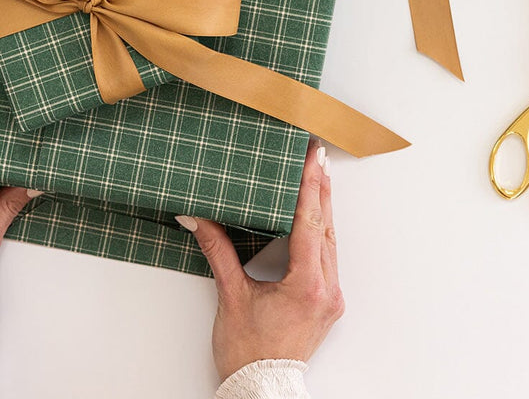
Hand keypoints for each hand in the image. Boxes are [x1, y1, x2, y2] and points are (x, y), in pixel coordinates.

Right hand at [178, 139, 343, 380]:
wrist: (262, 391)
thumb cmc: (248, 353)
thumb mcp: (231, 297)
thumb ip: (218, 251)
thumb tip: (198, 218)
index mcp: (307, 286)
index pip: (309, 224)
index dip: (310, 187)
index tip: (311, 159)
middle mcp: (327, 289)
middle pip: (326, 227)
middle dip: (321, 187)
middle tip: (318, 154)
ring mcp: (330, 296)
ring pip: (330, 240)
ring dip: (324, 206)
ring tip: (320, 174)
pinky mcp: (326, 301)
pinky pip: (328, 255)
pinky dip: (321, 229)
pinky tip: (316, 214)